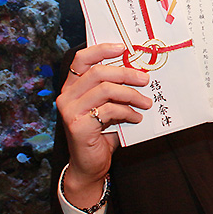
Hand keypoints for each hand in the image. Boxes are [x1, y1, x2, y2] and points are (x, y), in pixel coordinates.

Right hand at [56, 43, 151, 207]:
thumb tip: (139, 72)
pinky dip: (128, 112)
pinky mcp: (78, 126)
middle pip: (98, 72)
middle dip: (126, 73)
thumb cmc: (100, 133)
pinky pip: (109, 110)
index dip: (101, 50)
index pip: (81, 60)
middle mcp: (66, 97)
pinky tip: (136, 117)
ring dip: (131, 94)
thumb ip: (115, 90)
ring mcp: (70, 111)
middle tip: (145, 79)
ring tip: (146, 102)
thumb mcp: (107, 107)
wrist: (89, 165)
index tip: (123, 48)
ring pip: (105, 89)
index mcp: (72, 87)